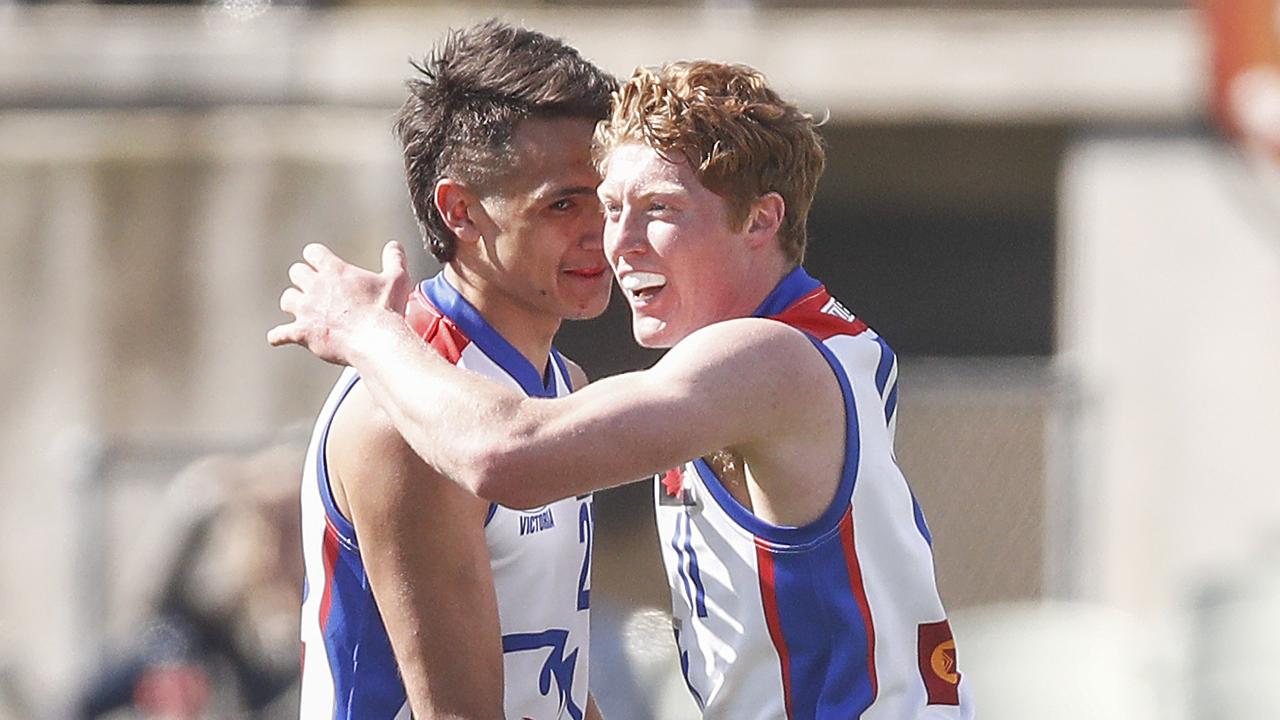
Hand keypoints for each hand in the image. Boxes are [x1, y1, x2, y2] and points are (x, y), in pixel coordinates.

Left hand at [267, 241, 412, 364]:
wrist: (376, 340)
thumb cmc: (386, 309)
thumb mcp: (397, 279)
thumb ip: (394, 259)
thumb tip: (394, 245)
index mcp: (334, 270)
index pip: (312, 252)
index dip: (316, 257)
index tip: (322, 265)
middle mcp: (315, 286)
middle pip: (296, 272)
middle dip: (304, 280)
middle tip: (315, 289)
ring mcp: (306, 310)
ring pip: (287, 299)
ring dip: (294, 304)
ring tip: (303, 312)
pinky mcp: (302, 333)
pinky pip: (279, 334)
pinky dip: (278, 336)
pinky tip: (278, 338)